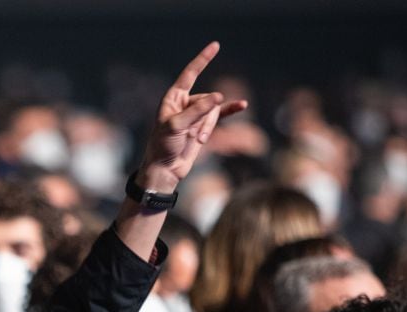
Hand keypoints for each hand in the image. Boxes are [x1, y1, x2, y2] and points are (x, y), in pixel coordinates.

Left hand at [138, 42, 247, 191]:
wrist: (166, 170)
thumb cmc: (163, 146)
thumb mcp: (177, 126)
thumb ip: (198, 111)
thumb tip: (219, 96)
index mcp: (173, 98)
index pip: (190, 74)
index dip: (203, 60)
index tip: (216, 45)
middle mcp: (185, 104)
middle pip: (207, 100)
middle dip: (204, 117)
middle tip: (191, 135)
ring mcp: (196, 115)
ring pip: (214, 111)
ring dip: (208, 127)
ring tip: (197, 141)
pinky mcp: (204, 126)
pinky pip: (221, 115)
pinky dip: (230, 111)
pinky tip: (243, 105)